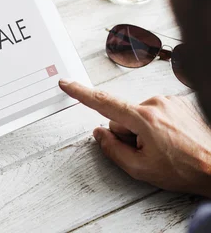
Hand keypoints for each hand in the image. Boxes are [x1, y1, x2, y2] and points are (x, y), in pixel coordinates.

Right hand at [59, 79, 210, 196]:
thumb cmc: (186, 170)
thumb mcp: (141, 169)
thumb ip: (112, 149)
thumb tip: (100, 134)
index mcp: (144, 118)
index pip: (103, 102)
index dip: (81, 93)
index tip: (66, 84)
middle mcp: (156, 103)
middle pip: (122, 116)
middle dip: (127, 133)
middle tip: (147, 151)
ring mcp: (170, 102)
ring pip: (139, 115)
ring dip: (144, 130)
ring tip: (164, 148)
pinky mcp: (180, 103)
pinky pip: (155, 112)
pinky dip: (158, 126)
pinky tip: (172, 140)